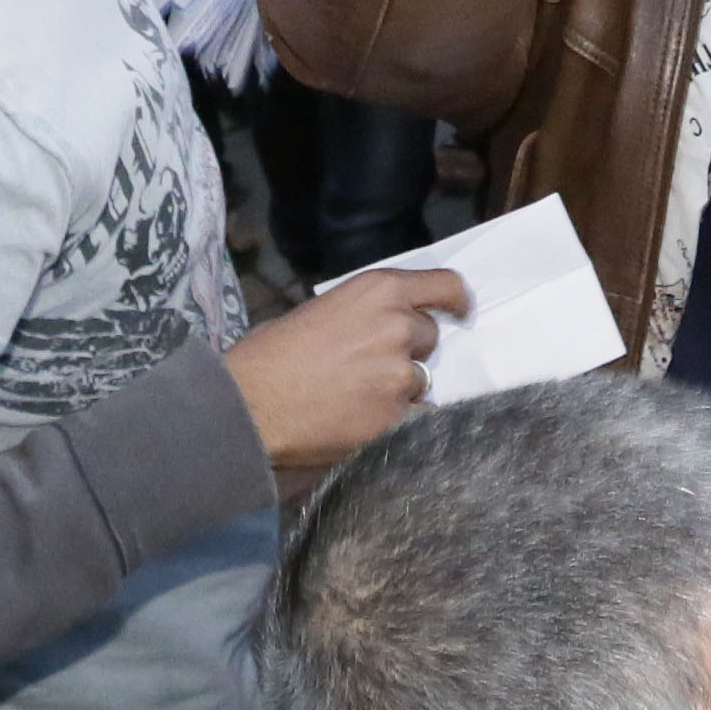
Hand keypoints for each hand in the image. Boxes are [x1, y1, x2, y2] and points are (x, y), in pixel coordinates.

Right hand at [227, 263, 469, 465]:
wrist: (248, 407)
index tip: (461, 313)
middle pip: (431, 337)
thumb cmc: (269, 356)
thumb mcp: (321, 310)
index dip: (456, 301)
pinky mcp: (396, 418)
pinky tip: (362, 422)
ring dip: (399, 389)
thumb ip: (363, 313)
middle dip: (409, 350)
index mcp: (379, 290)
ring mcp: (401, 374)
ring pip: (421, 380)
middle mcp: (399, 326)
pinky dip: (396, 421)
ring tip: (356, 398)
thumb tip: (383, 326)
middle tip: (371, 366)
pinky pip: (414, 418)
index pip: (446, 287)